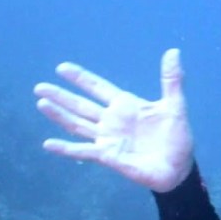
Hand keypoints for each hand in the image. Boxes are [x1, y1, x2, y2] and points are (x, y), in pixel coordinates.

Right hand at [35, 48, 193, 192]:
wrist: (180, 168)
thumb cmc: (177, 138)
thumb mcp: (175, 106)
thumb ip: (171, 80)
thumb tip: (173, 51)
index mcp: (126, 106)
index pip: (98, 88)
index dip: (81, 78)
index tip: (62, 67)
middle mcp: (112, 121)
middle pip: (81, 105)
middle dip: (61, 96)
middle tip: (40, 86)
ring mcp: (108, 139)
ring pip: (78, 124)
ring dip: (59, 115)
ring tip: (41, 103)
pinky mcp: (109, 156)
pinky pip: (84, 151)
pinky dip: (66, 149)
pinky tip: (49, 144)